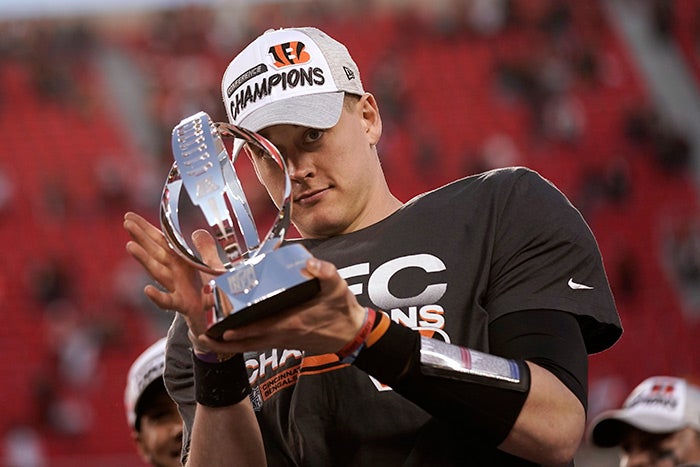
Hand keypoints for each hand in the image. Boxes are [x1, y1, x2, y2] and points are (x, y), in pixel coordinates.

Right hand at [123, 211, 221, 336]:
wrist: (218, 319)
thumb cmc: (214, 293)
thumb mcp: (214, 267)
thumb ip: (206, 250)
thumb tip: (198, 231)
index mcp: (182, 262)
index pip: (162, 242)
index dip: (147, 229)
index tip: (129, 217)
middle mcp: (176, 274)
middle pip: (156, 252)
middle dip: (141, 238)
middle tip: (126, 223)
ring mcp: (178, 289)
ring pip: (158, 272)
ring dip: (144, 260)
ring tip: (130, 246)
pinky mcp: (184, 305)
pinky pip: (170, 301)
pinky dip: (158, 297)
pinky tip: (147, 290)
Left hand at [193, 257, 366, 355]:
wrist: (352, 333)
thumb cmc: (343, 310)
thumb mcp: (338, 287)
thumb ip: (325, 272)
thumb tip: (310, 262)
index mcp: (294, 321)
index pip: (262, 327)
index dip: (241, 330)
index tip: (222, 328)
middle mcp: (285, 334)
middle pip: (249, 341)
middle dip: (225, 340)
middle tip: (202, 335)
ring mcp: (284, 341)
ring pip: (252, 345)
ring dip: (229, 345)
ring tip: (207, 340)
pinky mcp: (286, 342)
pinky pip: (259, 345)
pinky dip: (242, 345)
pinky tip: (229, 341)